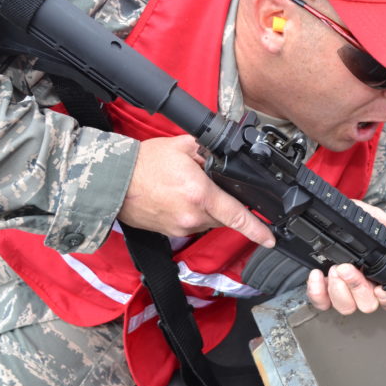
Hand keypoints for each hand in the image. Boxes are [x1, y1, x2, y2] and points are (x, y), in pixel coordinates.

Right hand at [118, 135, 274, 246]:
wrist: (114, 182)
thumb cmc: (144, 164)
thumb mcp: (183, 146)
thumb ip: (210, 151)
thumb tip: (226, 158)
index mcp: (201, 194)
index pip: (237, 215)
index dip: (257, 230)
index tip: (270, 238)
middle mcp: (194, 216)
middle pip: (224, 216)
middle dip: (223, 203)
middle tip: (205, 184)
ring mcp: (182, 227)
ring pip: (209, 221)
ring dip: (207, 208)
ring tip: (187, 189)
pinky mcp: (172, 232)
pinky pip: (193, 225)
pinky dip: (192, 213)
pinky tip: (179, 199)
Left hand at [306, 200, 385, 314]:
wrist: (322, 218)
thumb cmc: (350, 222)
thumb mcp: (372, 218)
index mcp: (376, 274)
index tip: (379, 288)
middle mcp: (361, 286)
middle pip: (367, 305)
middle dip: (357, 287)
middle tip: (348, 268)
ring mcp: (341, 290)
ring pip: (346, 307)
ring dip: (339, 289)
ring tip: (335, 267)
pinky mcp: (322, 291)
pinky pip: (322, 303)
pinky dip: (318, 291)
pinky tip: (318, 275)